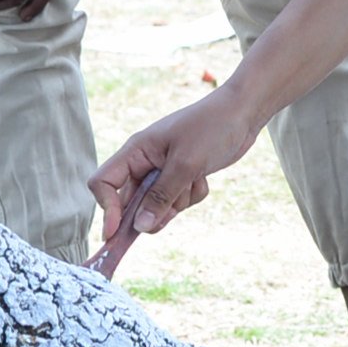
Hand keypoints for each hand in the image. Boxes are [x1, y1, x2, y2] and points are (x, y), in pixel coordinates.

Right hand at [91, 89, 260, 242]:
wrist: (243, 113)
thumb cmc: (212, 128)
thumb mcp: (186, 164)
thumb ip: (162, 197)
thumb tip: (140, 227)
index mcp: (136, 151)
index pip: (104, 183)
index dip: (106, 209)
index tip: (116, 233)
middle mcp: (144, 161)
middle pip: (130, 201)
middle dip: (152, 211)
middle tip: (171, 212)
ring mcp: (163, 170)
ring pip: (157, 206)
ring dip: (177, 203)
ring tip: (194, 181)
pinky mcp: (181, 176)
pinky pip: (177, 201)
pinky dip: (191, 196)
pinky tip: (204, 178)